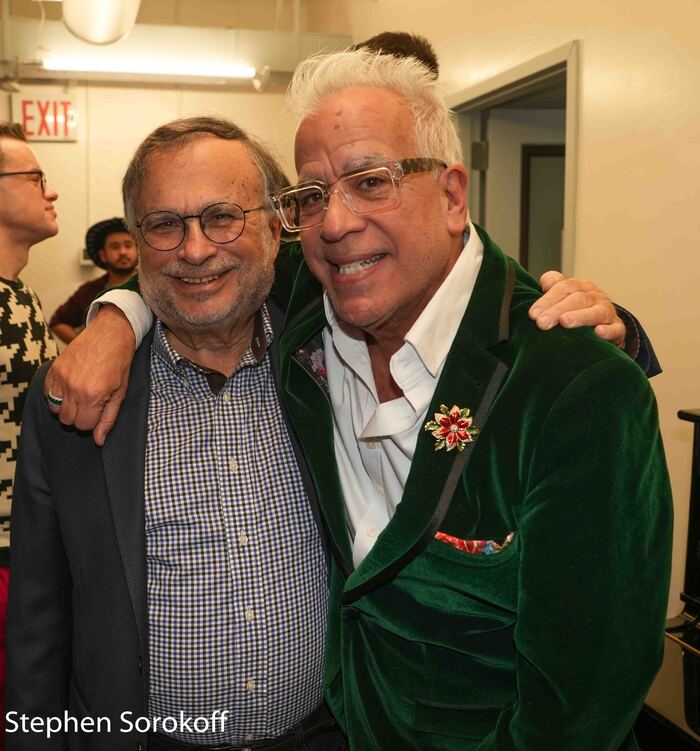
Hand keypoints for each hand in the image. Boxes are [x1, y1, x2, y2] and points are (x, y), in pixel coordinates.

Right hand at [44, 305, 135, 445]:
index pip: (83, 426)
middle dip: (80, 415)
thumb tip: (98, 441)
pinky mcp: (54, 369)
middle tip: (91, 402)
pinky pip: (48, 394)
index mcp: (93, 396)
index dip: (92, 421)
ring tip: (81, 394)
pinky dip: (56, 395)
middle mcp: (74, 388)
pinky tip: (70, 386)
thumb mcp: (120, 393)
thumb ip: (108, 419)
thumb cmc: (119, 364)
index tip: (99, 410)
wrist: (111, 334)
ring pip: (56, 409)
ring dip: (67, 406)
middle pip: (68, 420)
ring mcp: (62, 378)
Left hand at [528, 271, 625, 347]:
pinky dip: (608, 331)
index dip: (547, 300)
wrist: (605, 325)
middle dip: (557, 310)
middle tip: (542, 323)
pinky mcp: (618, 328)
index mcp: (580, 286)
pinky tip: (598, 332)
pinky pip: (615, 328)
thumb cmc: (576, 309)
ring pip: (596, 312)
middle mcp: (595, 296)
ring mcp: (607, 311)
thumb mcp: (564, 295)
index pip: (563, 288)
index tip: (533, 314)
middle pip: (577, 299)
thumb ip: (553, 286)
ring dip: (580, 317)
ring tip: (565, 322)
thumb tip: (545, 283)